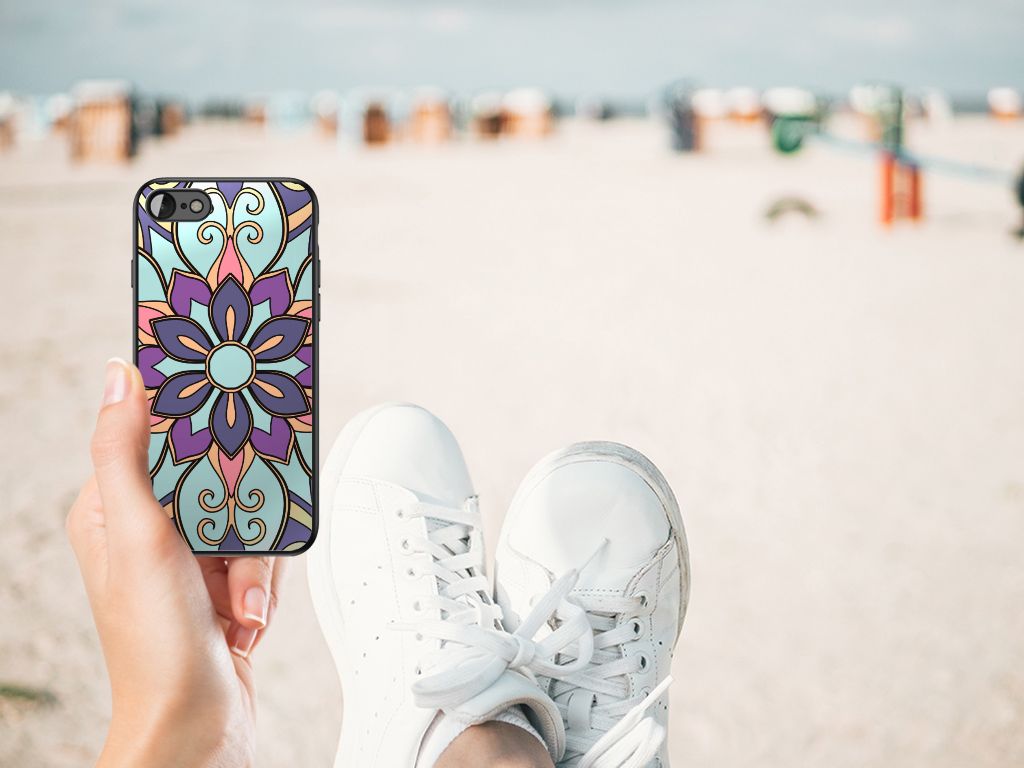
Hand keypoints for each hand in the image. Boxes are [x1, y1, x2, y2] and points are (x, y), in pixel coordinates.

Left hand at [66, 359, 285, 766]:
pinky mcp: (221, 581)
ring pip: (249, 515)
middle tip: (230, 549)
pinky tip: (244, 616)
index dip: (197, 425)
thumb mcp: (139, 535)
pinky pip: (262, 553)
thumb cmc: (156, 646)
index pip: (158, 435)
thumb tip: (120, 376)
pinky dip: (262, 585)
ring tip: (236, 603)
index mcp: (112, 508)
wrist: (197, 725)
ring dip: (253, 564)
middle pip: (219, 475)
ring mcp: (188, 557)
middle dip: (239, 519)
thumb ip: (125, 452)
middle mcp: (149, 529)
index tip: (226, 412)